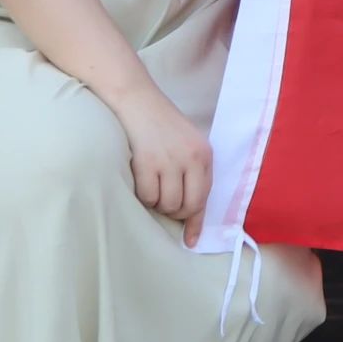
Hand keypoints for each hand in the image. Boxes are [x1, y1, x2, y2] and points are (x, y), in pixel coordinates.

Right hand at [115, 87, 213, 243]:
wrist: (137, 100)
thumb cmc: (160, 124)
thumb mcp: (187, 144)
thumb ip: (192, 171)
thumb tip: (189, 209)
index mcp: (205, 154)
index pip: (205, 197)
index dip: (196, 222)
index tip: (190, 241)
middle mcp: (191, 158)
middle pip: (187, 206)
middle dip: (174, 213)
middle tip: (163, 204)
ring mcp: (169, 160)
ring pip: (166, 204)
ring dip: (156, 203)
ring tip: (151, 186)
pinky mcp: (147, 162)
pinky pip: (147, 196)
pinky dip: (142, 195)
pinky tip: (140, 179)